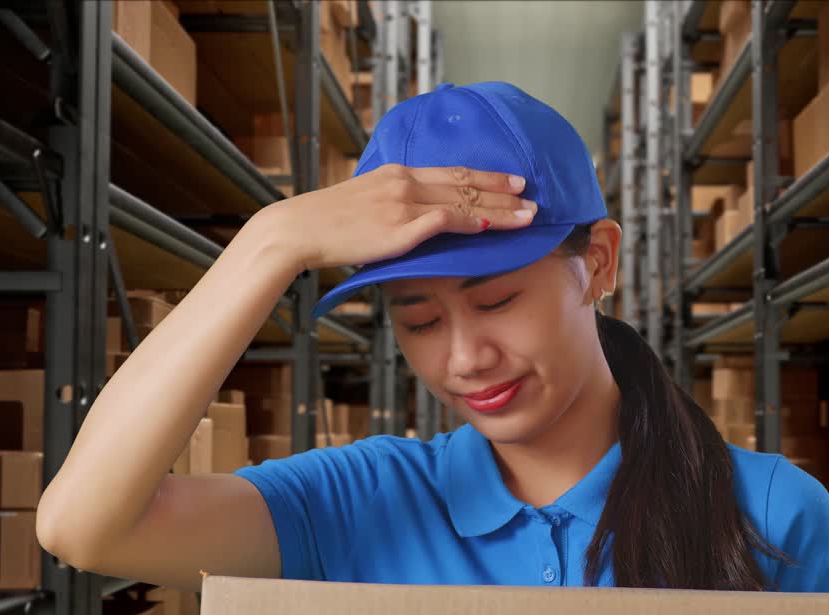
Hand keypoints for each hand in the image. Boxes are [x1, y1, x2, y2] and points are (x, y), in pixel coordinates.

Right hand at [264, 164, 536, 271]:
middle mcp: (405, 182)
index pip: (452, 171)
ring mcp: (403, 203)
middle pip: (465, 182)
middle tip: (530, 194)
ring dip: (499, 208)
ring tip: (526, 214)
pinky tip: (491, 226)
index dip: (486, 175)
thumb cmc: (326, 222)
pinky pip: (444, 220)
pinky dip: (471, 221)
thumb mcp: (363, 202)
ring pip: (463, 200)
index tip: (511, 179)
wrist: (298, 229)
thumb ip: (391, 204)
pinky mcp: (400, 227)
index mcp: (397, 173)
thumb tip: (412, 218)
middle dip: (502, 189)